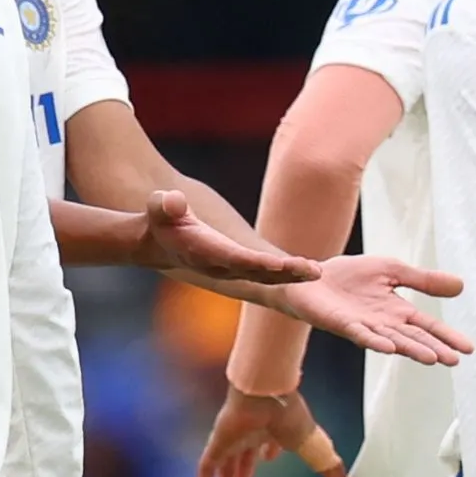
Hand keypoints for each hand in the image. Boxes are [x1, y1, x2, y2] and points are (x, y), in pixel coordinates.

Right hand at [130, 191, 317, 286]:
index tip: (280, 264)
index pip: (234, 259)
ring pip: (267, 276)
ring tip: (317, 272)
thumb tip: (172, 201)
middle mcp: (221, 267)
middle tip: (313, 271)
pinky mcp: (240, 267)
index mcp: (205, 253)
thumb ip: (164, 206)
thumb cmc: (161, 220)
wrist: (158, 243)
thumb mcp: (159, 208)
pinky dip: (289, 273)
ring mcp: (231, 270)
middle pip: (258, 272)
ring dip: (292, 275)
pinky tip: (311, 271)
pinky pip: (268, 273)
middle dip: (285, 273)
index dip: (257, 263)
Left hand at [196, 387, 351, 476]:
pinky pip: (207, 467)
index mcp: (272, 431)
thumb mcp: (314, 448)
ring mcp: (232, 439)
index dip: (267, 454)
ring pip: (226, 469)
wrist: (266, 396)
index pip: (267, 444)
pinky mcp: (218, 443)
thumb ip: (329, 468)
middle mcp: (251, 434)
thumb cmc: (292, 417)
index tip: (267, 461)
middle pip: (244, 463)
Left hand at [286, 254, 469, 365]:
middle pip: (414, 338)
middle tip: (454, 360)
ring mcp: (364, 326)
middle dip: (434, 348)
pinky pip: (361, 334)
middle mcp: (384, 324)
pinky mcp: (342, 323)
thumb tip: (461, 286)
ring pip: (392, 341)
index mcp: (397, 312)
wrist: (311, 278)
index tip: (468, 349)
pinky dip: (375, 341)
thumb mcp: (393, 270)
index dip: (447, 336)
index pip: (428, 327)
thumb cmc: (350, 276)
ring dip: (411, 350)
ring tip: (432, 358)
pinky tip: (389, 347)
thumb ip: (423, 280)